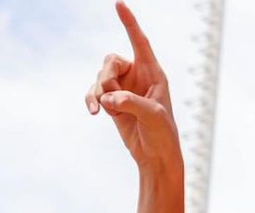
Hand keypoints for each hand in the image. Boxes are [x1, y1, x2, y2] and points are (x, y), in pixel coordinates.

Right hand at [85, 2, 182, 173]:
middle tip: (109, 96)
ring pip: (100, 78)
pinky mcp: (112, 102)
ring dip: (98, 93)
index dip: (130, 23)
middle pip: (110, 62)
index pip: (140, 42)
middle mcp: (137, 77)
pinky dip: (91, 100)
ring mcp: (123, 89)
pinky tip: (94, 111)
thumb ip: (131, 102)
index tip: (119, 4)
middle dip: (106, 77)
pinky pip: (94, 93)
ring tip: (104, 110)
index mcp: (153, 73)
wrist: (155, 156)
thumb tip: (108, 97)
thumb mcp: (153, 115)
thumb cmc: (163, 134)